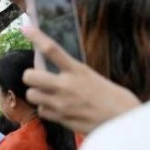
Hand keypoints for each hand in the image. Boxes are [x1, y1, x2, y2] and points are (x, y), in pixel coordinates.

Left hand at [22, 26, 139, 133]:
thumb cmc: (113, 98)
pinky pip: (42, 111)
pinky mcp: (61, 119)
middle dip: (30, 76)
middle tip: (39, 77)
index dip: (37, 37)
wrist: (123, 121)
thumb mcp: (93, 77)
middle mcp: (66, 86)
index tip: (26, 27)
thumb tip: (53, 70)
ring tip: (48, 94)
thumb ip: (73, 74)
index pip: (52, 50)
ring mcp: (61, 104)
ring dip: (36, 93)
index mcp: (78, 71)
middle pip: (30, 76)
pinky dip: (45, 109)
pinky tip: (56, 107)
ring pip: (32, 95)